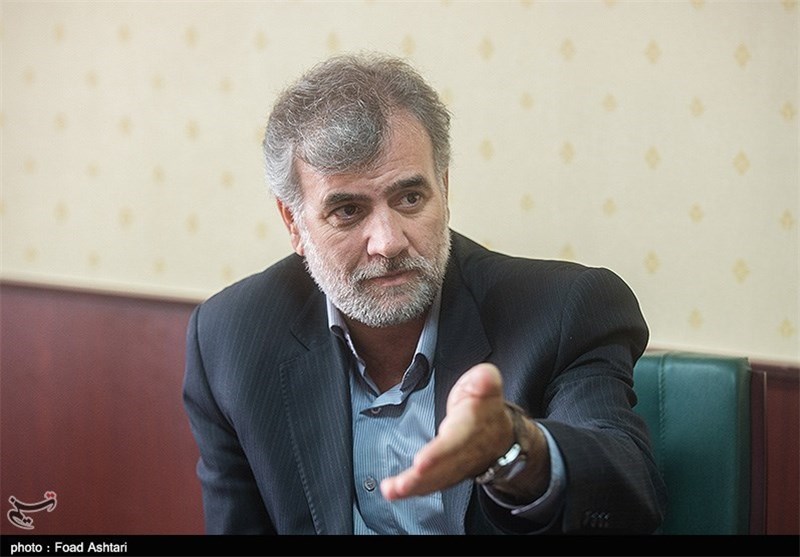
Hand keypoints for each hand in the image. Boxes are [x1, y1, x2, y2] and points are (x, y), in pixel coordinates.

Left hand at [380, 363, 513, 499]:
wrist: (499, 436)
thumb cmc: (485, 406)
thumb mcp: (488, 384)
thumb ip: (485, 380)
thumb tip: (484, 378)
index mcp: (472, 426)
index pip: (456, 442)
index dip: (439, 453)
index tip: (420, 462)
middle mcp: (464, 452)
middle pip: (443, 468)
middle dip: (422, 477)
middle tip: (401, 484)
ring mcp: (456, 467)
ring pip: (436, 480)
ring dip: (413, 487)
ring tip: (391, 490)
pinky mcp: (447, 475)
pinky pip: (430, 485)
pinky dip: (412, 491)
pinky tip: (392, 492)